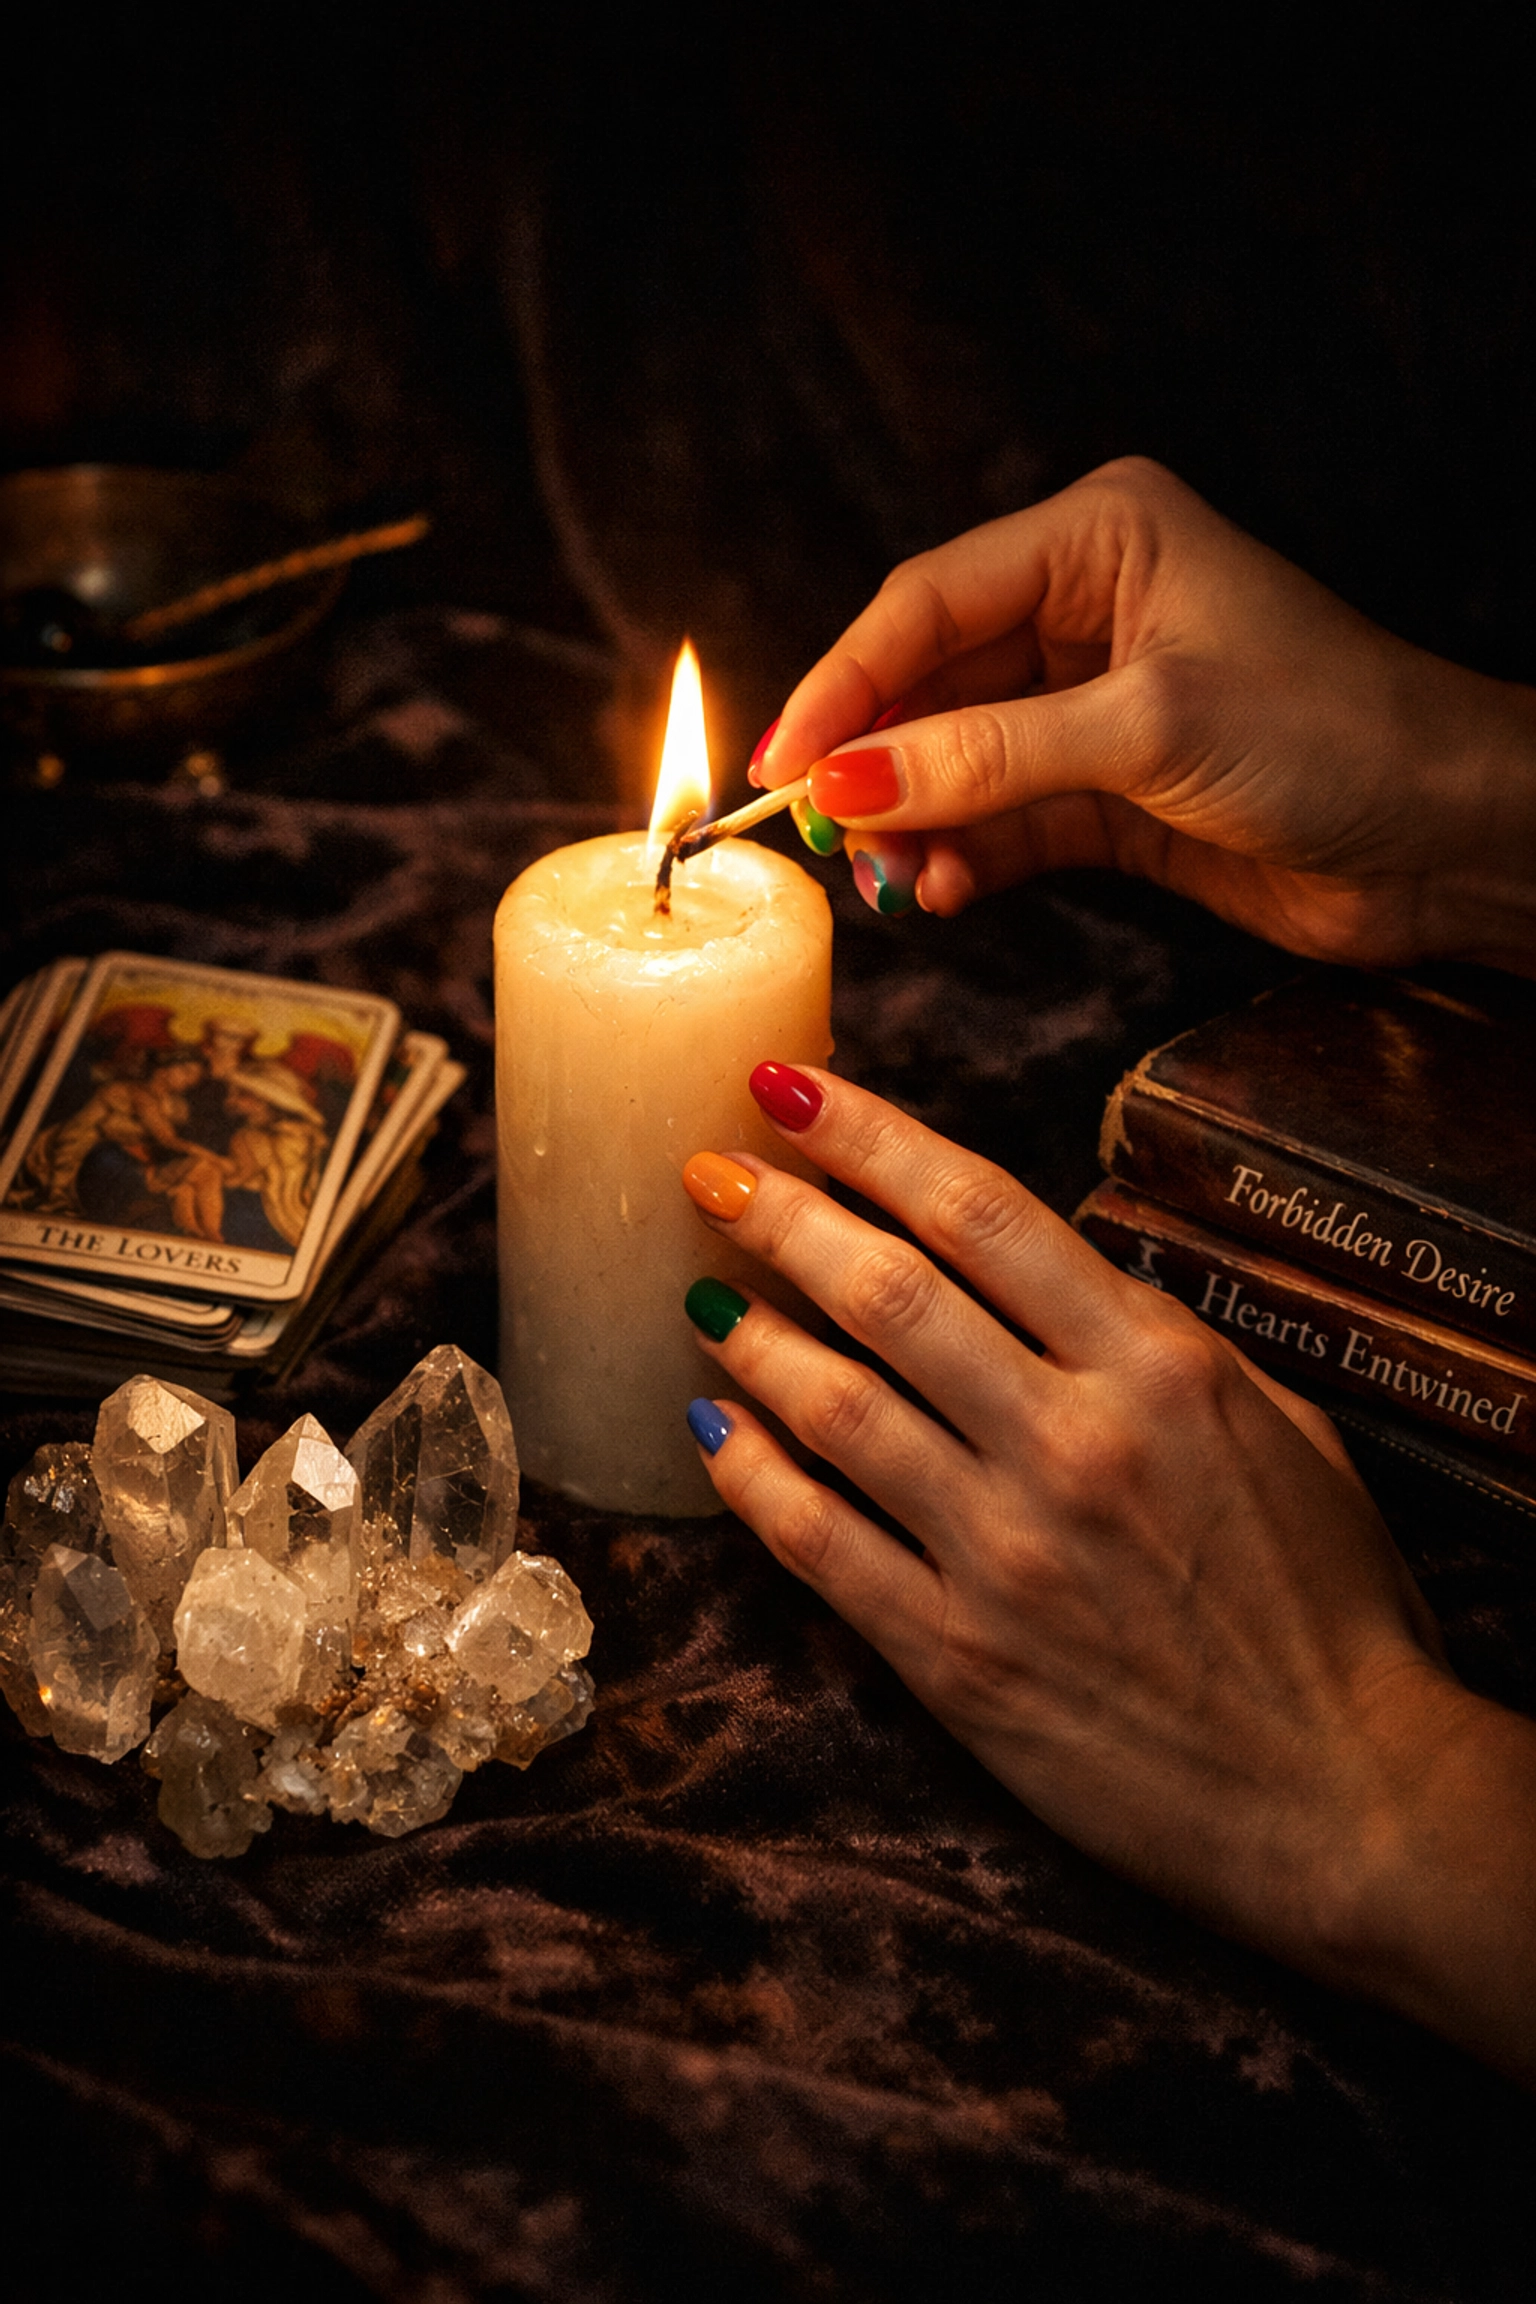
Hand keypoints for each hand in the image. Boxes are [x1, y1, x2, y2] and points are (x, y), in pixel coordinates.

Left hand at [681, 1065, 1535, 2083]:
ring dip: (751, 1338)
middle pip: (887, 1291)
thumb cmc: (1328, 1606)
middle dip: (780, 1214)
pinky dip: (752, 1480)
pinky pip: (820, 1547)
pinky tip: (712, 1432)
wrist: (1346, 1800)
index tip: (789, 1090)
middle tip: (711, 1173)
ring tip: (701, 1295)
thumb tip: (1048, 1274)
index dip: (868, 1136)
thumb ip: (1160, 1344)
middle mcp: (1074, 1442)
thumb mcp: (1281, 1430)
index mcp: (1159, 1367)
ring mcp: (1007, 1553)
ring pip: (836, 1407)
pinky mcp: (957, 1660)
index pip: (982, 1211)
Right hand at [756, 459, 1535, 972]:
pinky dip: (964, 858)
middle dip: (875, 763)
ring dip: (916, 824)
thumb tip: (851, 779)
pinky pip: (999, 821)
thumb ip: (990, 757)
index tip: (780, 763)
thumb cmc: (1336, 735)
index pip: (927, 602)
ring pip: (956, 761)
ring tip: (896, 883)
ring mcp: (1093, 707)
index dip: (843, 681)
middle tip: (824, 837)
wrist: (1449, 837)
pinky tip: (943, 894)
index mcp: (1100, 540)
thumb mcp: (1149, 730)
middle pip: (929, 683)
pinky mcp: (1108, 794)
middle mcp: (1088, 612)